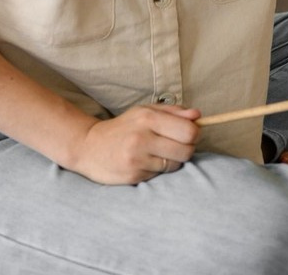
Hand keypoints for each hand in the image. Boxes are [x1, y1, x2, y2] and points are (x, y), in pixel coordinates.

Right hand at [64, 103, 200, 184]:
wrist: (89, 147)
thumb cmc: (123, 127)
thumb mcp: (145, 112)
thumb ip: (174, 112)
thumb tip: (198, 115)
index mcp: (148, 118)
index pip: (188, 131)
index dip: (195, 133)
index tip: (190, 134)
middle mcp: (142, 138)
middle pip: (186, 150)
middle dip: (187, 149)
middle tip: (178, 145)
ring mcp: (137, 159)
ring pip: (174, 165)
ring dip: (173, 160)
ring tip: (159, 153)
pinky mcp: (133, 176)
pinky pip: (159, 175)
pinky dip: (157, 169)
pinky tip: (145, 162)